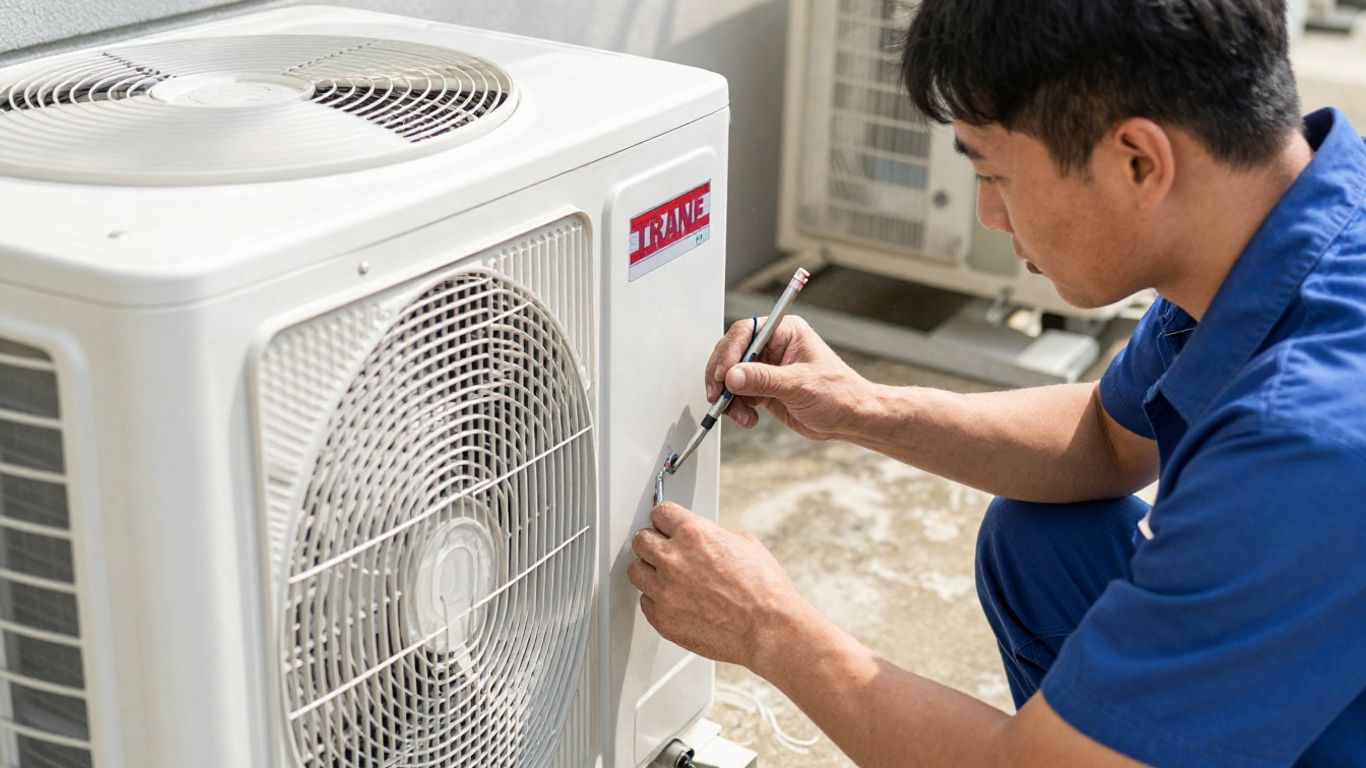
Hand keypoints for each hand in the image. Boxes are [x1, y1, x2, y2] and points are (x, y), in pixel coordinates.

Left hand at [627, 502, 808, 669]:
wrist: (769, 629)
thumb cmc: (764, 590)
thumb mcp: (744, 543)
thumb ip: (713, 535)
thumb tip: (704, 536)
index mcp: (694, 534)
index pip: (660, 513)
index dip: (666, 520)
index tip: (667, 526)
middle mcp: (674, 560)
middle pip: (640, 540)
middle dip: (653, 543)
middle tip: (664, 550)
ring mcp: (665, 591)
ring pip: (636, 571)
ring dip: (650, 572)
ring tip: (667, 577)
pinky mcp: (663, 619)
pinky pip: (646, 602)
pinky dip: (658, 600)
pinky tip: (676, 600)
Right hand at [705, 315, 872, 440]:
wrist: (851, 419)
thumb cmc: (839, 394)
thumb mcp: (800, 385)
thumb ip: (763, 379)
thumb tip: (732, 376)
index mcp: (785, 332)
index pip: (746, 332)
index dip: (730, 352)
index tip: (722, 375)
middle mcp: (773, 347)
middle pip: (732, 352)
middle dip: (722, 376)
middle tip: (718, 395)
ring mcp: (767, 368)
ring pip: (730, 376)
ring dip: (728, 396)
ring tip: (739, 414)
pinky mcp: (764, 388)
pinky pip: (738, 394)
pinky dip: (736, 407)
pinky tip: (748, 418)